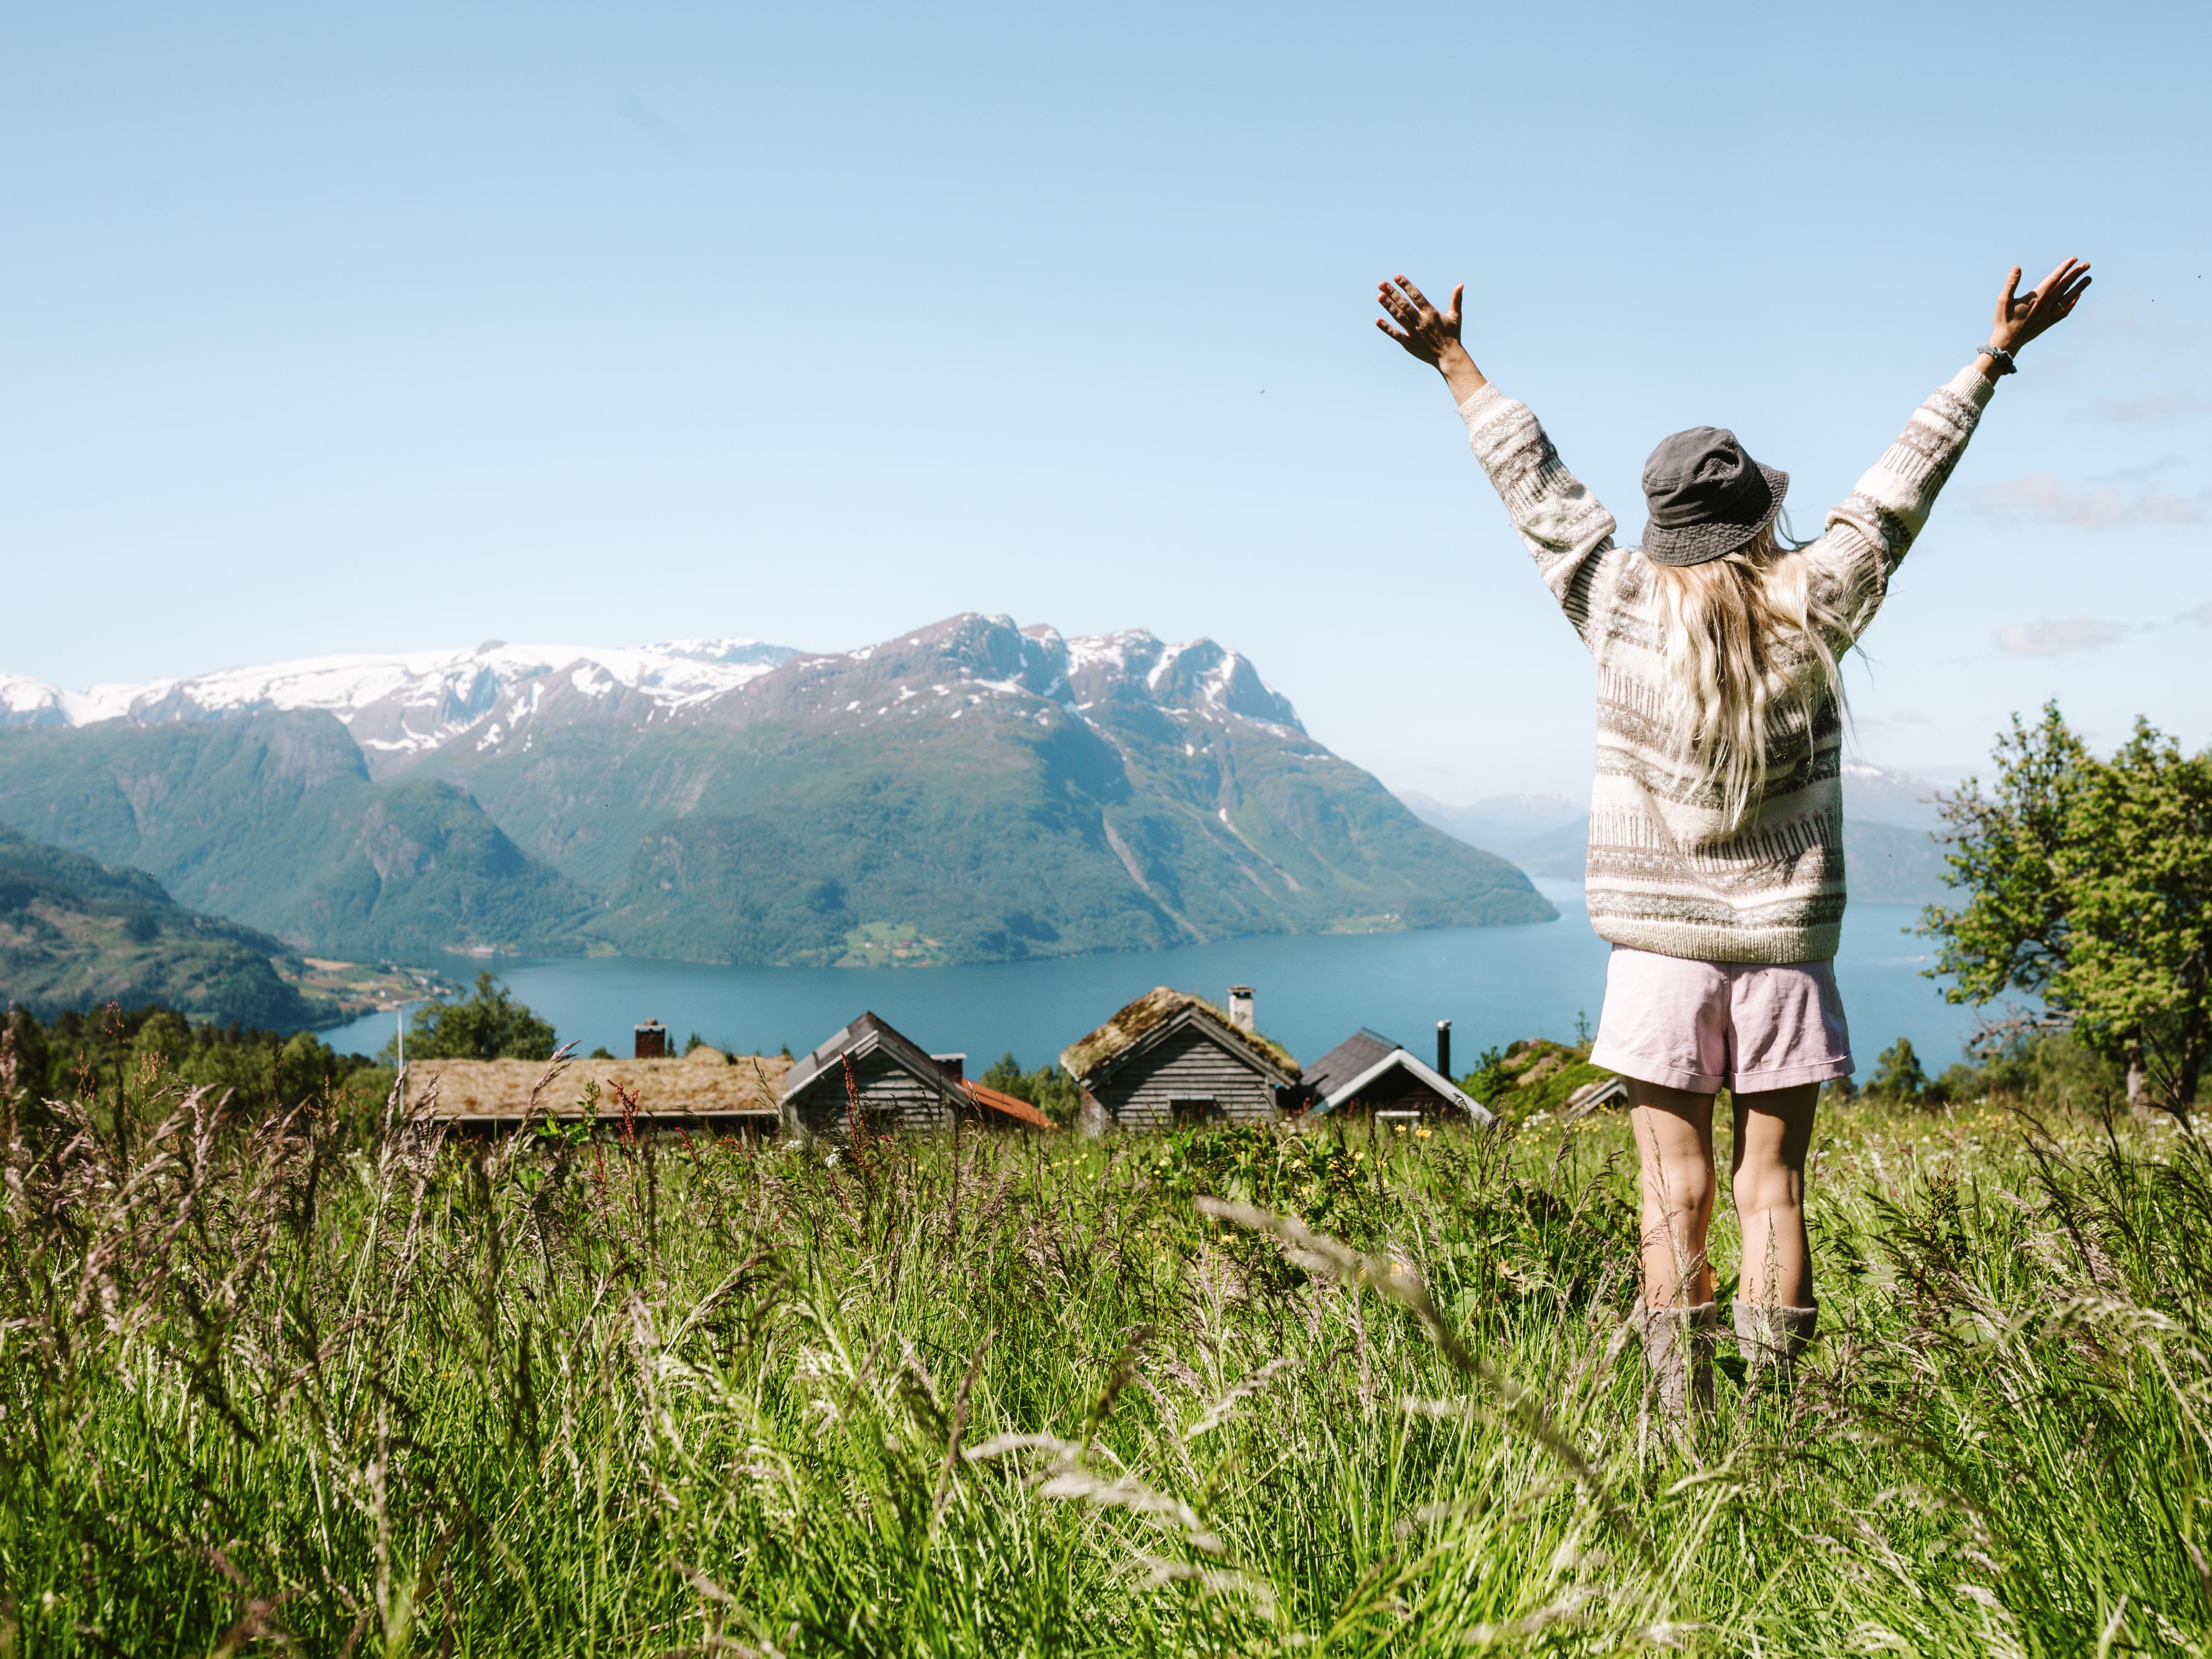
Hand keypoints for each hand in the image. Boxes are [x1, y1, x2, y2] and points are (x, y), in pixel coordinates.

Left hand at [1375, 274, 1486, 401]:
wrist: (1449, 357)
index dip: (1406, 285)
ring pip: (1399, 317)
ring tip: (1379, 296)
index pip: (1416, 296)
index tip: (1397, 276)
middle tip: (1381, 283)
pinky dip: (1386, 328)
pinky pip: (1396, 334)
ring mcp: (1414, 333)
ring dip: (1389, 307)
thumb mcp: (1456, 316)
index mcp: (1431, 313)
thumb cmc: (1452, 335)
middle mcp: (1421, 321)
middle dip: (1393, 293)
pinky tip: (1377, 320)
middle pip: (1405, 305)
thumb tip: (1461, 284)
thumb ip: (1456, 300)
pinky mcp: (1409, 343)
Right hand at [1989, 257, 2091, 355]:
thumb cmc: (2003, 320)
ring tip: (2088, 279)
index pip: (2054, 279)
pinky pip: (2065, 311)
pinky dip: (2073, 303)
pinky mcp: (2048, 322)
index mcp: (2036, 297)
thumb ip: (2011, 283)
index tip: (2074, 259)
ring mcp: (2049, 314)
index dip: (2064, 268)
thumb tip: (2016, 267)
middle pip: (2064, 287)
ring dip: (2079, 288)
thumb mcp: (2003, 300)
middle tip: (2087, 264)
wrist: (2007, 342)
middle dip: (2076, 274)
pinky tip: (2078, 297)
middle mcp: (2046, 305)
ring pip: (2068, 298)